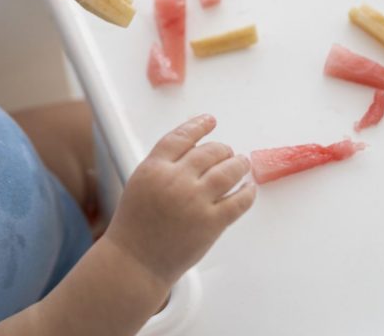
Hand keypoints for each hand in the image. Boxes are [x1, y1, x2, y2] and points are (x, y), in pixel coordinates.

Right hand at [102, 115, 255, 286]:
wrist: (135, 262)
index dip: (198, 126)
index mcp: (154, 168)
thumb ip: (163, 166)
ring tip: (242, 164)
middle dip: (222, 150)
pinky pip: (239, 201)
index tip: (210, 120)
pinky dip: (248, 192)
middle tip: (228, 152)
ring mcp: (195, 201)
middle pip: (209, 151)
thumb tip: (194, 150)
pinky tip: (249, 189)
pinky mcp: (211, 223)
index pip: (181, 137)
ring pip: (228, 171)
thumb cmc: (135, 226)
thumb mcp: (139, 184)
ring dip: (239, 165)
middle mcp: (176, 180)